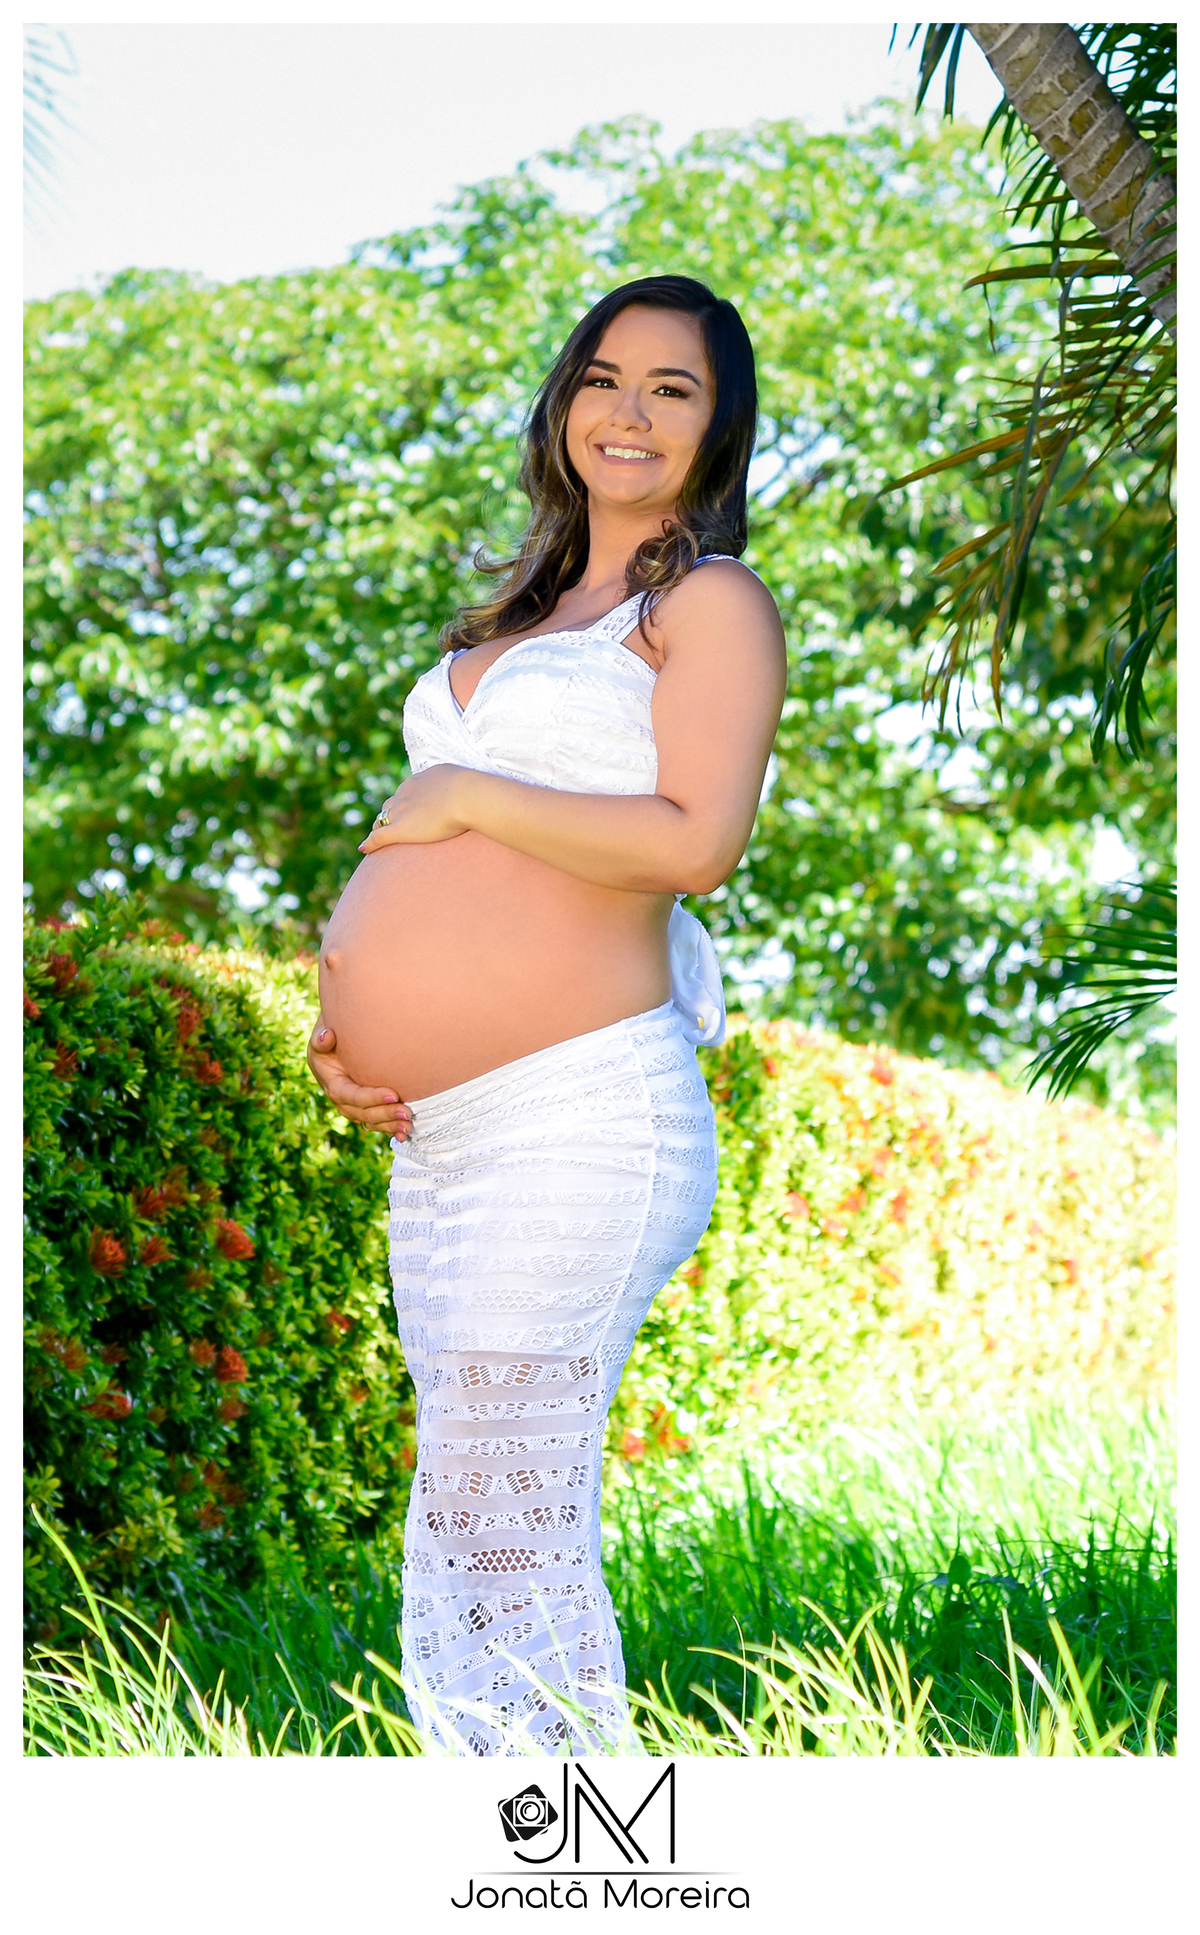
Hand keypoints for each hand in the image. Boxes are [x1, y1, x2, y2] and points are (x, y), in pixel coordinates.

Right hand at [306, 1016, 412, 1139]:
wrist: (343, 1037)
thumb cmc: (335, 1031)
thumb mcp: (324, 1030)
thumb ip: (322, 1038)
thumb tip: (327, 1036)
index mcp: (332, 1083)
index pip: (351, 1094)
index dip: (371, 1097)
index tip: (393, 1094)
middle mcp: (342, 1098)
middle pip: (362, 1113)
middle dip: (385, 1115)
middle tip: (407, 1112)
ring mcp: (353, 1106)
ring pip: (370, 1121)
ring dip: (389, 1125)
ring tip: (409, 1126)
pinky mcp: (365, 1107)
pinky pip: (376, 1122)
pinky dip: (390, 1128)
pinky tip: (405, 1133)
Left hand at [358, 765, 470, 853]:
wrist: (467, 797)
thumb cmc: (474, 791)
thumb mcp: (467, 781)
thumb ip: (463, 786)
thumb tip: (473, 790)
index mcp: (421, 779)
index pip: (407, 791)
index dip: (407, 802)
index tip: (409, 810)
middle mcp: (407, 792)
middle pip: (391, 804)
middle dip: (390, 813)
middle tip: (391, 824)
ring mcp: (401, 811)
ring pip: (382, 819)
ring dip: (380, 827)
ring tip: (377, 838)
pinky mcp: (399, 829)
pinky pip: (378, 837)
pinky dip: (370, 843)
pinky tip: (364, 849)